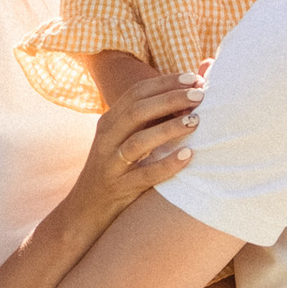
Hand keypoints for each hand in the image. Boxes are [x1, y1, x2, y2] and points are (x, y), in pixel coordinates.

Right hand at [75, 69, 200, 221]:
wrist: (86, 209)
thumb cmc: (116, 169)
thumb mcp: (125, 139)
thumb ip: (151, 118)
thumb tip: (188, 95)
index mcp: (109, 121)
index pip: (137, 93)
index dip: (165, 83)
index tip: (194, 78)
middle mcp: (106, 138)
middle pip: (137, 111)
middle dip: (171, 99)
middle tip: (200, 96)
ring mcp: (111, 164)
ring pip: (138, 141)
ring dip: (169, 129)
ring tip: (196, 122)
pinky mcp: (119, 188)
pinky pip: (145, 175)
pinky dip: (167, 164)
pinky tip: (188, 156)